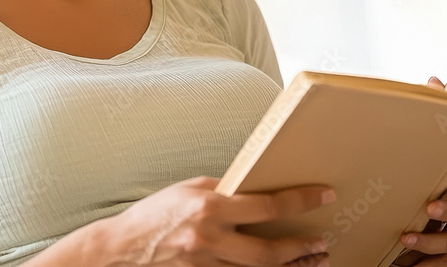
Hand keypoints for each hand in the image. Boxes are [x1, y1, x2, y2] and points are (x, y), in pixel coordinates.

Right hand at [98, 175, 336, 266]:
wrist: (122, 249)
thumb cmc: (156, 214)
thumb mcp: (190, 189)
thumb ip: (225, 191)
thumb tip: (256, 188)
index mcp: (210, 207)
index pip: (267, 204)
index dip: (301, 200)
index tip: (324, 195)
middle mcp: (210, 239)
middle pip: (269, 251)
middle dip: (302, 248)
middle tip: (323, 242)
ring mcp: (207, 265)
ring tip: (316, 261)